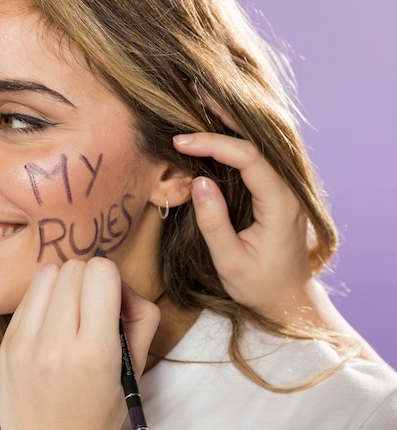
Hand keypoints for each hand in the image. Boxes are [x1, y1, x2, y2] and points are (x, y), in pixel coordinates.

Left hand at [0, 258, 159, 429]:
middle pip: (73, 268)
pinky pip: (27, 296)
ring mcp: (23, 344)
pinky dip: (43, 300)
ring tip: (70, 314)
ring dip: (64, 285)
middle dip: (89, 280)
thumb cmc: (97, 419)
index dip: (112, 280)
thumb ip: (140, 319)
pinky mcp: (5, 345)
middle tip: (93, 309)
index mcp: (94, 353)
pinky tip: (50, 326)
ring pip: (47, 273)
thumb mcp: (133, 372)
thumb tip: (122, 286)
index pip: (101, 272)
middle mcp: (55, 344)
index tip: (112, 301)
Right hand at [172, 108, 382, 361]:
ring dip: (232, 120)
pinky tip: (217, 127)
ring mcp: (283, 188)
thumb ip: (215, 223)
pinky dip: (236, 138)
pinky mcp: (275, 191)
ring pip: (260, 142)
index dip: (214, 144)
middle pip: (260, 139)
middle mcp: (287, 189)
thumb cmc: (259, 285)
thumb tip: (199, 182)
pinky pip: (257, 156)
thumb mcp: (231, 262)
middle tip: (195, 92)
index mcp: (281, 204)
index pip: (248, 158)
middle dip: (227, 114)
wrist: (288, 297)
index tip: (181, 142)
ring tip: (202, 100)